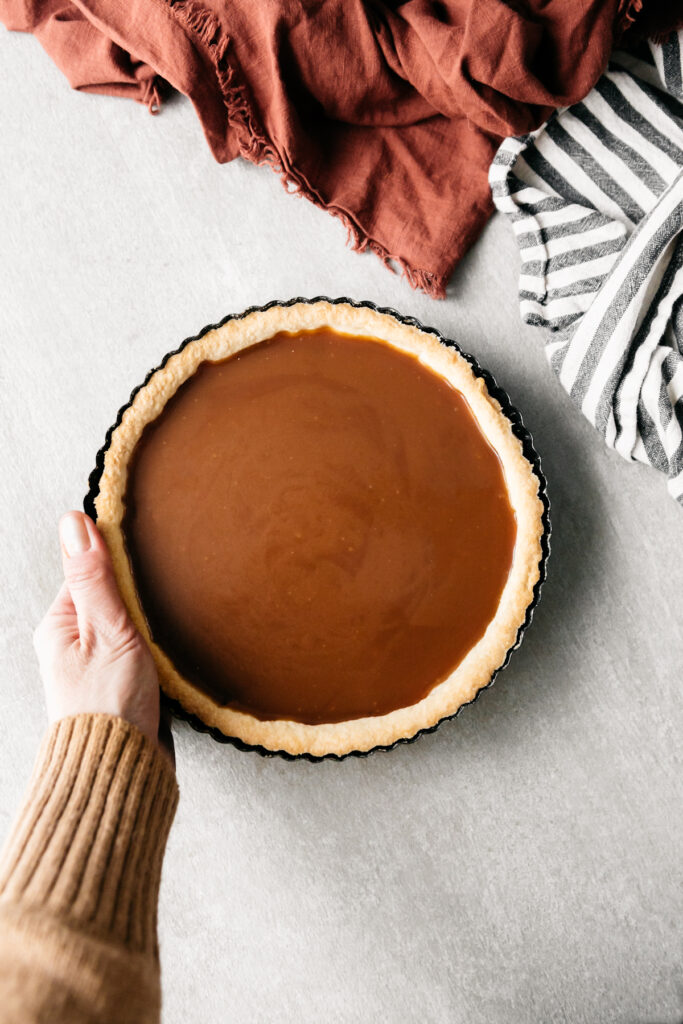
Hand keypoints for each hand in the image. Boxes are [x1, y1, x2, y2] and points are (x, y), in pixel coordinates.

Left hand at [33, 511, 169, 754]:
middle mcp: (71, 644)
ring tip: (164, 632)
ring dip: (149, 625)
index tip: (148, 562)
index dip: (119, 564)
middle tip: (160, 603)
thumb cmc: (110, 705)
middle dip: (138, 597)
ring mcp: (95, 667)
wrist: (124, 771)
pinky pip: (139, 650)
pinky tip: (168, 652)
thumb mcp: (106, 629)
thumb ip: (93, 578)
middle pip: (110, 597)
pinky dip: (156, 647)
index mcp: (58, 625)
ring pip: (128, 624)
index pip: (89, 571)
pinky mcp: (120, 685)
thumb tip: (74, 522)